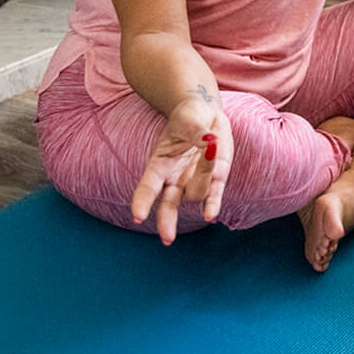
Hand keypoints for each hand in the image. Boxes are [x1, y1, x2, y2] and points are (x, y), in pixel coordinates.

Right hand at [130, 97, 232, 244]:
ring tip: (210, 145)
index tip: (137, 216)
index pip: (149, 186)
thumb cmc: (189, 117)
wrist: (206, 114)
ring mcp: (194, 180)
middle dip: (167, 221)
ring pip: (196, 192)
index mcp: (160, 163)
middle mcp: (175, 177)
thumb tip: (209, 140)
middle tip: (167, 238)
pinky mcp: (215, 178)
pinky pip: (213, 196)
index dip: (143, 201)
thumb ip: (197, 132)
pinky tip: (211, 216)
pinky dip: (212, 205)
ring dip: (203, 174)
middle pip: (168, 205)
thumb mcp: (189, 119)